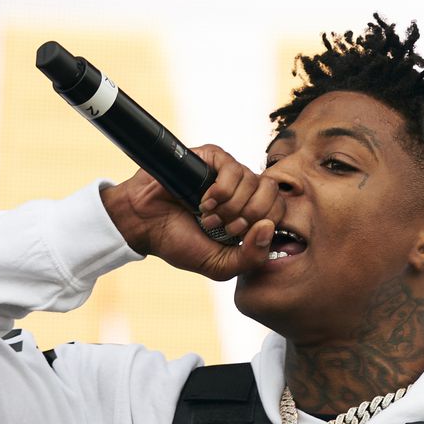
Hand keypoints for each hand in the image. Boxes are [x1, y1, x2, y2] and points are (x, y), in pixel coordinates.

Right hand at [101, 144, 282, 280]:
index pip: (279, 212)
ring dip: (230, 207)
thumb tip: (269, 227)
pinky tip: (204, 201)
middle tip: (224, 228)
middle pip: (273, 194)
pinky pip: (234, 169)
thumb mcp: (220, 265)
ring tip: (207, 216)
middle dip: (248, 218)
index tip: (234, 238)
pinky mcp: (213, 158)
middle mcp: (244, 191)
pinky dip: (221, 191)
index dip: (261, 227)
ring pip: (254, 182)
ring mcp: (229, 173)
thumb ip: (251, 258)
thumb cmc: (180, 243)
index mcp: (251, 214)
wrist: (144, 225)